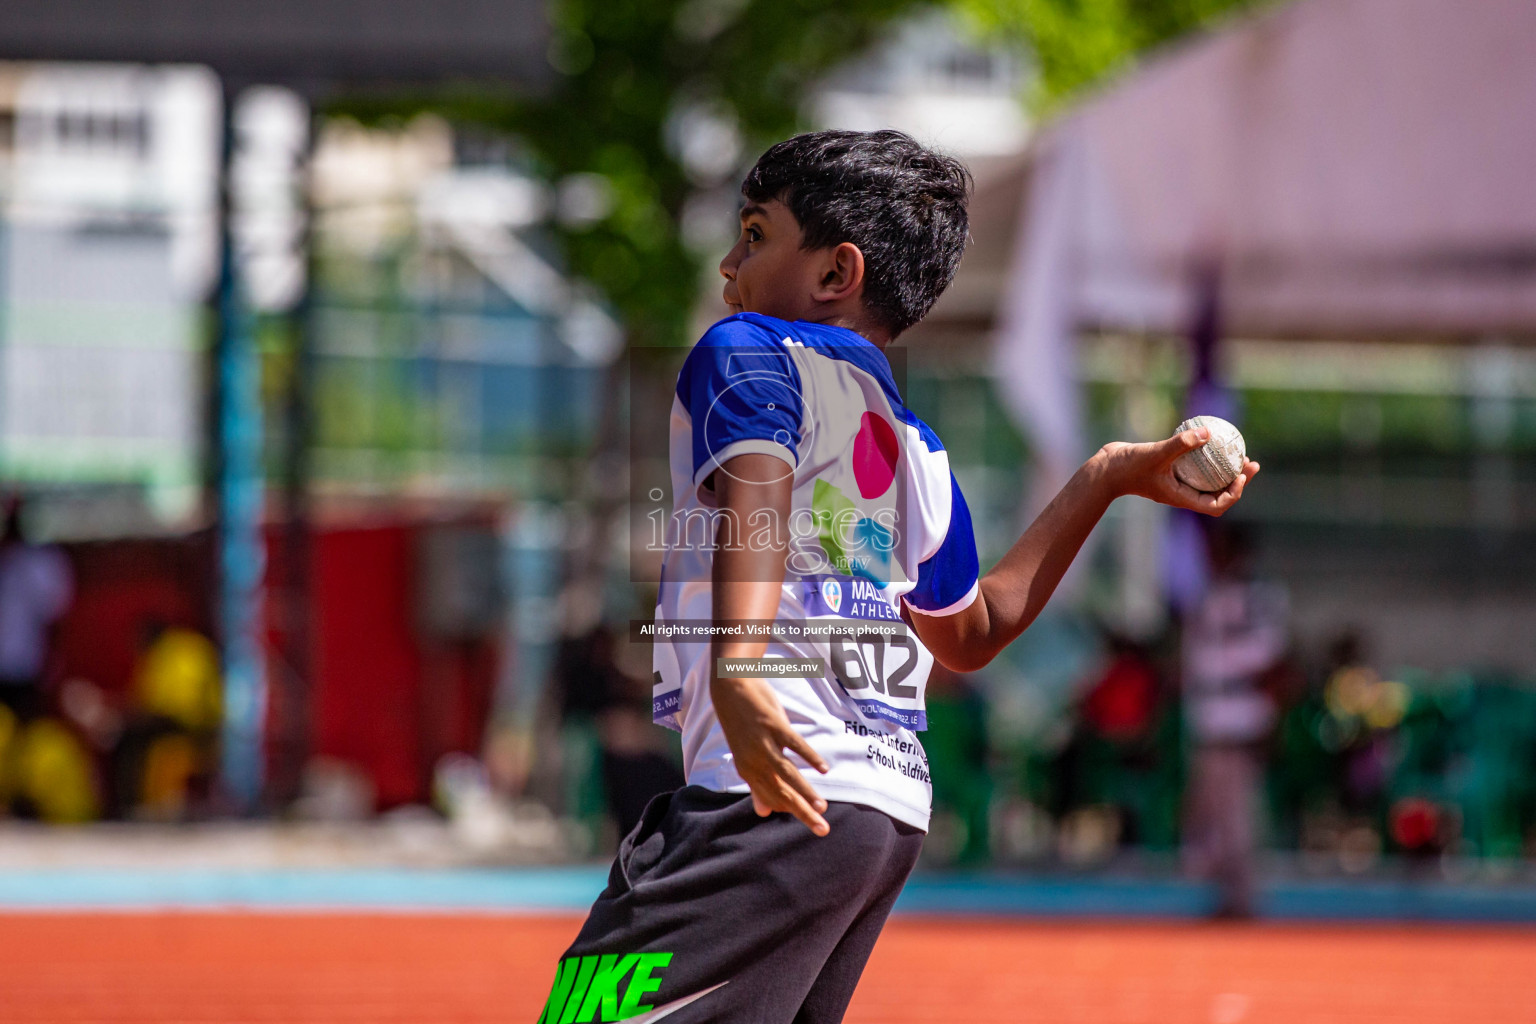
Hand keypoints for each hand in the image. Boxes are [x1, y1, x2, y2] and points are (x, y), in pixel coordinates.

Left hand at [710, 676, 830, 834]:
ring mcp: (763, 743)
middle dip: (803, 813)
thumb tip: (763, 812)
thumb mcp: (746, 754)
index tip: (811, 820)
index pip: (773, 798)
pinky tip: (824, 769)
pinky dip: (809, 757)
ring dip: (806, 792)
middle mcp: (754, 761)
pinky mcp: (773, 725)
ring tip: (822, 807)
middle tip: (822, 830)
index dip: (792, 810)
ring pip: (787, 773)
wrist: (730, 686)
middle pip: (781, 792)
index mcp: (748, 770)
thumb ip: (757, 783)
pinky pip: (794, 744)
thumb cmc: (742, 722)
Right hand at [1097, 426, 1259, 516]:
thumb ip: (1180, 444)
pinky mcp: (1170, 472)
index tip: (1241, 476)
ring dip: (1226, 471)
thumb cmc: (1127, 467)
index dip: (1234, 494)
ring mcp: (1176, 484)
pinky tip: (1210, 441)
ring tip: (1239, 453)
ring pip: (1208, 482)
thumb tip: (1207, 433)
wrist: (1104, 470)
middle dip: (1238, 480)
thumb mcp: (1155, 454)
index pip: (1215, 506)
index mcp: (1181, 498)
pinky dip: (1207, 460)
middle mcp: (1182, 494)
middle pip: (1218, 494)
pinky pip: (1196, 468)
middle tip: (1251, 462)